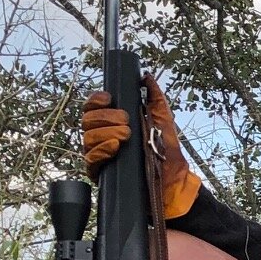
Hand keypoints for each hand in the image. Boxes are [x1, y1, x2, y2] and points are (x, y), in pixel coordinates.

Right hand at [81, 75, 199, 217]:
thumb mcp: (163, 120)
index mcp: (112, 122)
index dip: (96, 100)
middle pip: (88, 120)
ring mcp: (99, 155)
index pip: (93, 107)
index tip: (109, 98)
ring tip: (126, 136)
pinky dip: (102, 150)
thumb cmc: (167, 152)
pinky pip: (90, 159)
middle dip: (106, 117)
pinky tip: (115, 147)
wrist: (173, 182)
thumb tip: (146, 77)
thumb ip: (154, 97)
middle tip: (127, 122)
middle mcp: (102, 137)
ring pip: (88, 138)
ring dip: (106, 133)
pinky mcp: (100, 173)